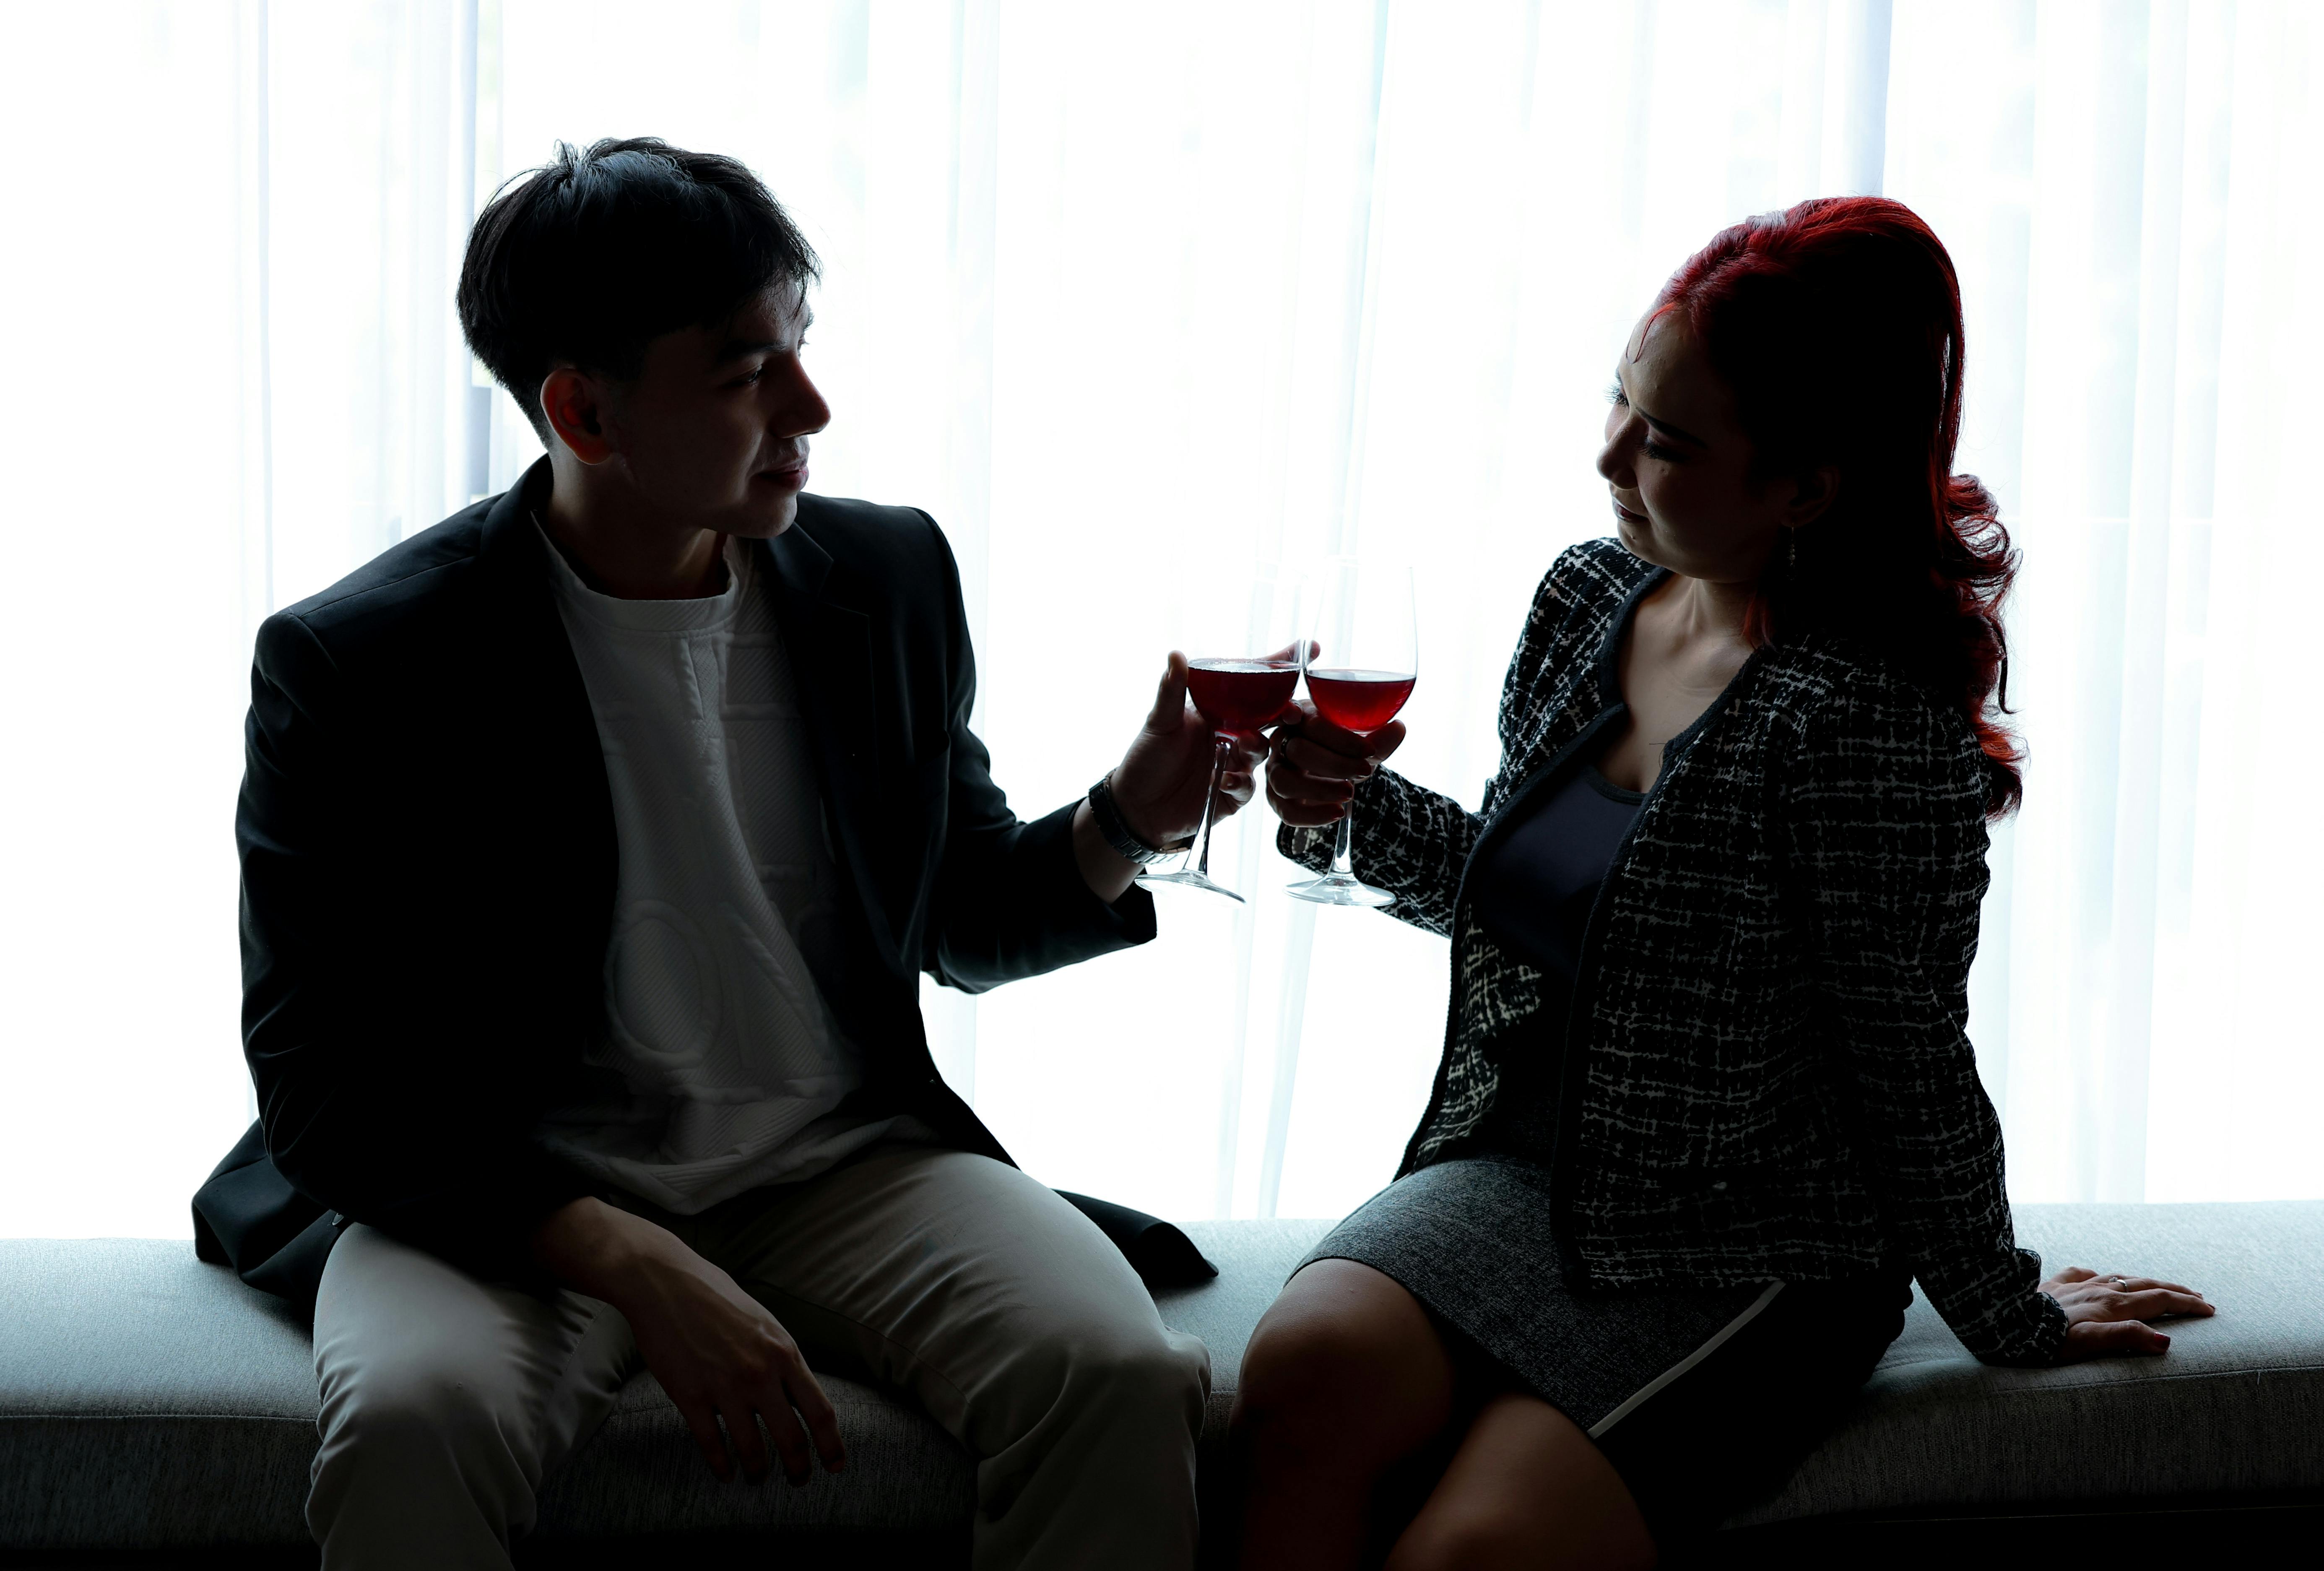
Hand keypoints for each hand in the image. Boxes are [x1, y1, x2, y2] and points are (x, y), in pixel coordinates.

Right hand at [531, 1198, 843, 1483]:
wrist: (665, 1283)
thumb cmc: (717, 1298)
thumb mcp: (765, 1323)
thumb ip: (783, 1359)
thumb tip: (799, 1395)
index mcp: (784, 1353)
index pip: (820, 1411)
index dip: (832, 1445)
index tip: (836, 1466)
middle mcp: (760, 1374)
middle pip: (791, 1439)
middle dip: (798, 1468)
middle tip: (798, 1480)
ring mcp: (725, 1387)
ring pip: (752, 1448)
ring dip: (758, 1471)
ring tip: (758, 1479)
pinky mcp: (690, 1396)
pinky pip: (712, 1445)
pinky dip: (722, 1466)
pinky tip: (726, 1474)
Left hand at [1110, 651, 1273, 847]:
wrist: (1137, 806)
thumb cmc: (1147, 758)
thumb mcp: (1159, 722)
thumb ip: (1171, 691)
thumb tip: (1175, 654)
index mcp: (1218, 711)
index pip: (1254, 687)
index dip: (1280, 667)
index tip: (1308, 648)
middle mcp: (1232, 735)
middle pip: (1270, 717)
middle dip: (1285, 711)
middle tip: (1289, 711)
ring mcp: (1235, 764)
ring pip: (1262, 751)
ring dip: (1257, 745)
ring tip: (1242, 744)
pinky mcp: (1233, 794)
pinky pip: (1247, 786)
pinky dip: (1238, 781)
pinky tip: (1221, 779)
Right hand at [1264, 699, 1406, 826]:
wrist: (1331, 772)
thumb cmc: (1343, 749)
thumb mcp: (1362, 744)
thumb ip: (1378, 739)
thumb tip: (1398, 728)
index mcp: (1302, 718)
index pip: (1314, 725)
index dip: (1341, 739)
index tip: (1369, 751)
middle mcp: (1283, 741)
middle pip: (1298, 751)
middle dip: (1335, 765)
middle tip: (1365, 771)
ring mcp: (1275, 770)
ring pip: (1284, 782)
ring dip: (1320, 789)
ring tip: (1350, 794)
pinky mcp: (1276, 798)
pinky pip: (1287, 811)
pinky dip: (1312, 816)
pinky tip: (1337, 813)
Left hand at [2040, 1266, 2213, 1361]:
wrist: (2006, 1321)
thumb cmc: (2047, 1339)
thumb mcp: (2089, 1343)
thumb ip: (2126, 1339)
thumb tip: (2164, 1342)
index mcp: (2111, 1304)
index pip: (2159, 1301)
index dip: (2186, 1304)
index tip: (2210, 1309)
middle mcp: (2097, 1289)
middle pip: (2144, 1285)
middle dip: (2173, 1291)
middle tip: (2197, 1297)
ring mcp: (2075, 1285)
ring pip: (2118, 1277)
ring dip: (2142, 1282)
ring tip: (2156, 1287)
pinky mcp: (2053, 1285)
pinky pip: (2081, 1274)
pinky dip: (2098, 1275)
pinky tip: (2098, 1277)